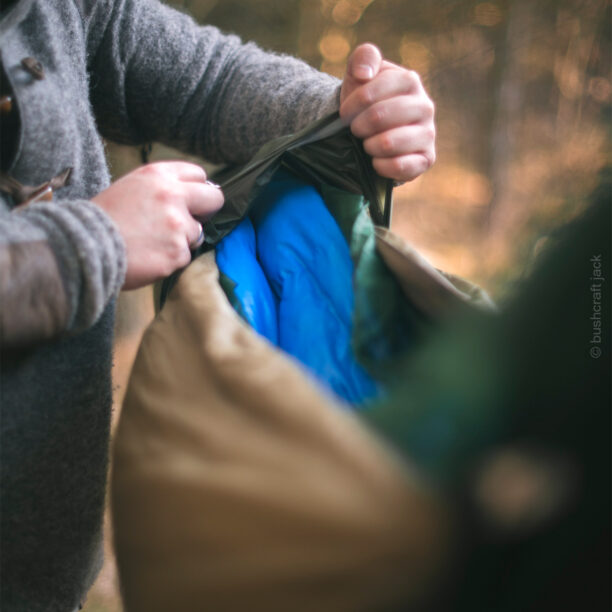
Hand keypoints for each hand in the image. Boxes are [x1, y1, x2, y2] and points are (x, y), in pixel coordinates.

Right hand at [92, 161, 223, 289]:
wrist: (85, 246)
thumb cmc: (103, 219)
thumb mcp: (131, 188)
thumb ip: (161, 189)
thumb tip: (189, 197)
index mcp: (159, 175)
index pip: (198, 175)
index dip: (197, 190)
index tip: (191, 200)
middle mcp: (173, 196)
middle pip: (214, 199)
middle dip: (206, 211)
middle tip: (189, 221)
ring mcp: (178, 225)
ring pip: (197, 233)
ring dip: (181, 240)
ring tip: (152, 243)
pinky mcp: (178, 252)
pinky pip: (184, 256)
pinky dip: (170, 259)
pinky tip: (150, 256)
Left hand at [340, 43, 435, 181]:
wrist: (374, 133)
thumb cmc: (366, 101)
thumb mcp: (359, 74)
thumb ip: (363, 57)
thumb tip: (364, 74)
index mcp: (409, 81)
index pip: (370, 93)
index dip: (351, 106)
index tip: (344, 113)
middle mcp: (425, 106)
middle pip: (379, 117)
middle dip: (358, 127)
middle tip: (356, 130)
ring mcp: (428, 134)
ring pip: (389, 143)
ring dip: (369, 146)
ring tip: (367, 144)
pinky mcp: (426, 159)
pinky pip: (400, 166)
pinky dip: (381, 166)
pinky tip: (376, 161)